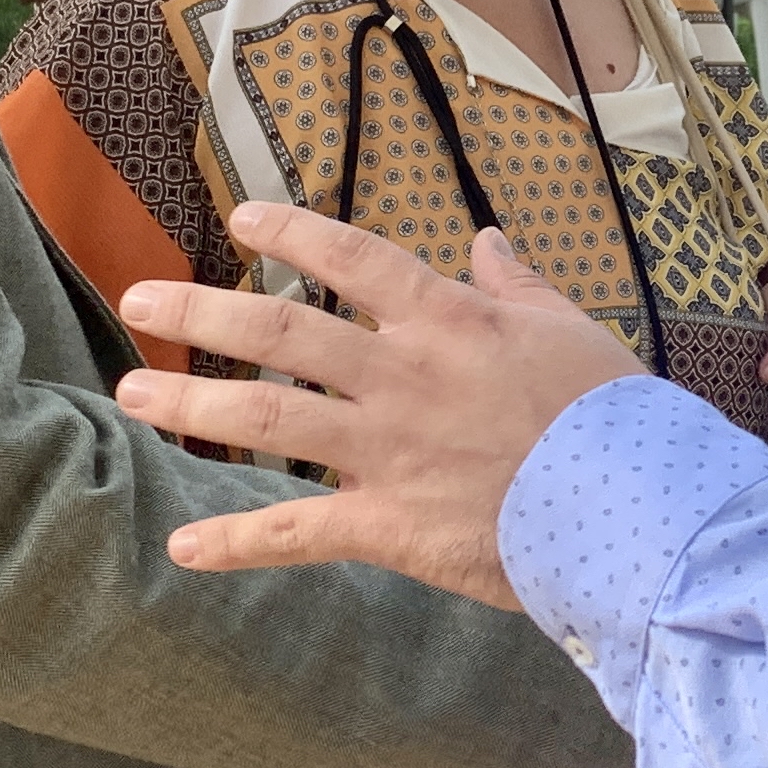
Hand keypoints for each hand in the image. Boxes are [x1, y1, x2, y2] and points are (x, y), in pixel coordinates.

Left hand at [114, 209, 645, 607]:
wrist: (634, 508)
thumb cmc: (611, 417)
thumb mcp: (570, 330)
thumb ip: (518, 285)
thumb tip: (489, 243)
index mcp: (448, 321)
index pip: (353, 259)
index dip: (293, 232)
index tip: (243, 217)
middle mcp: (401, 376)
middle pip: (280, 331)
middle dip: (201, 311)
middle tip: (140, 301)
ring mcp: (386, 450)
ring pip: (267, 417)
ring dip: (192, 404)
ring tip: (132, 396)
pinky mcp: (388, 524)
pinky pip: (297, 533)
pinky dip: (235, 544)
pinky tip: (182, 550)